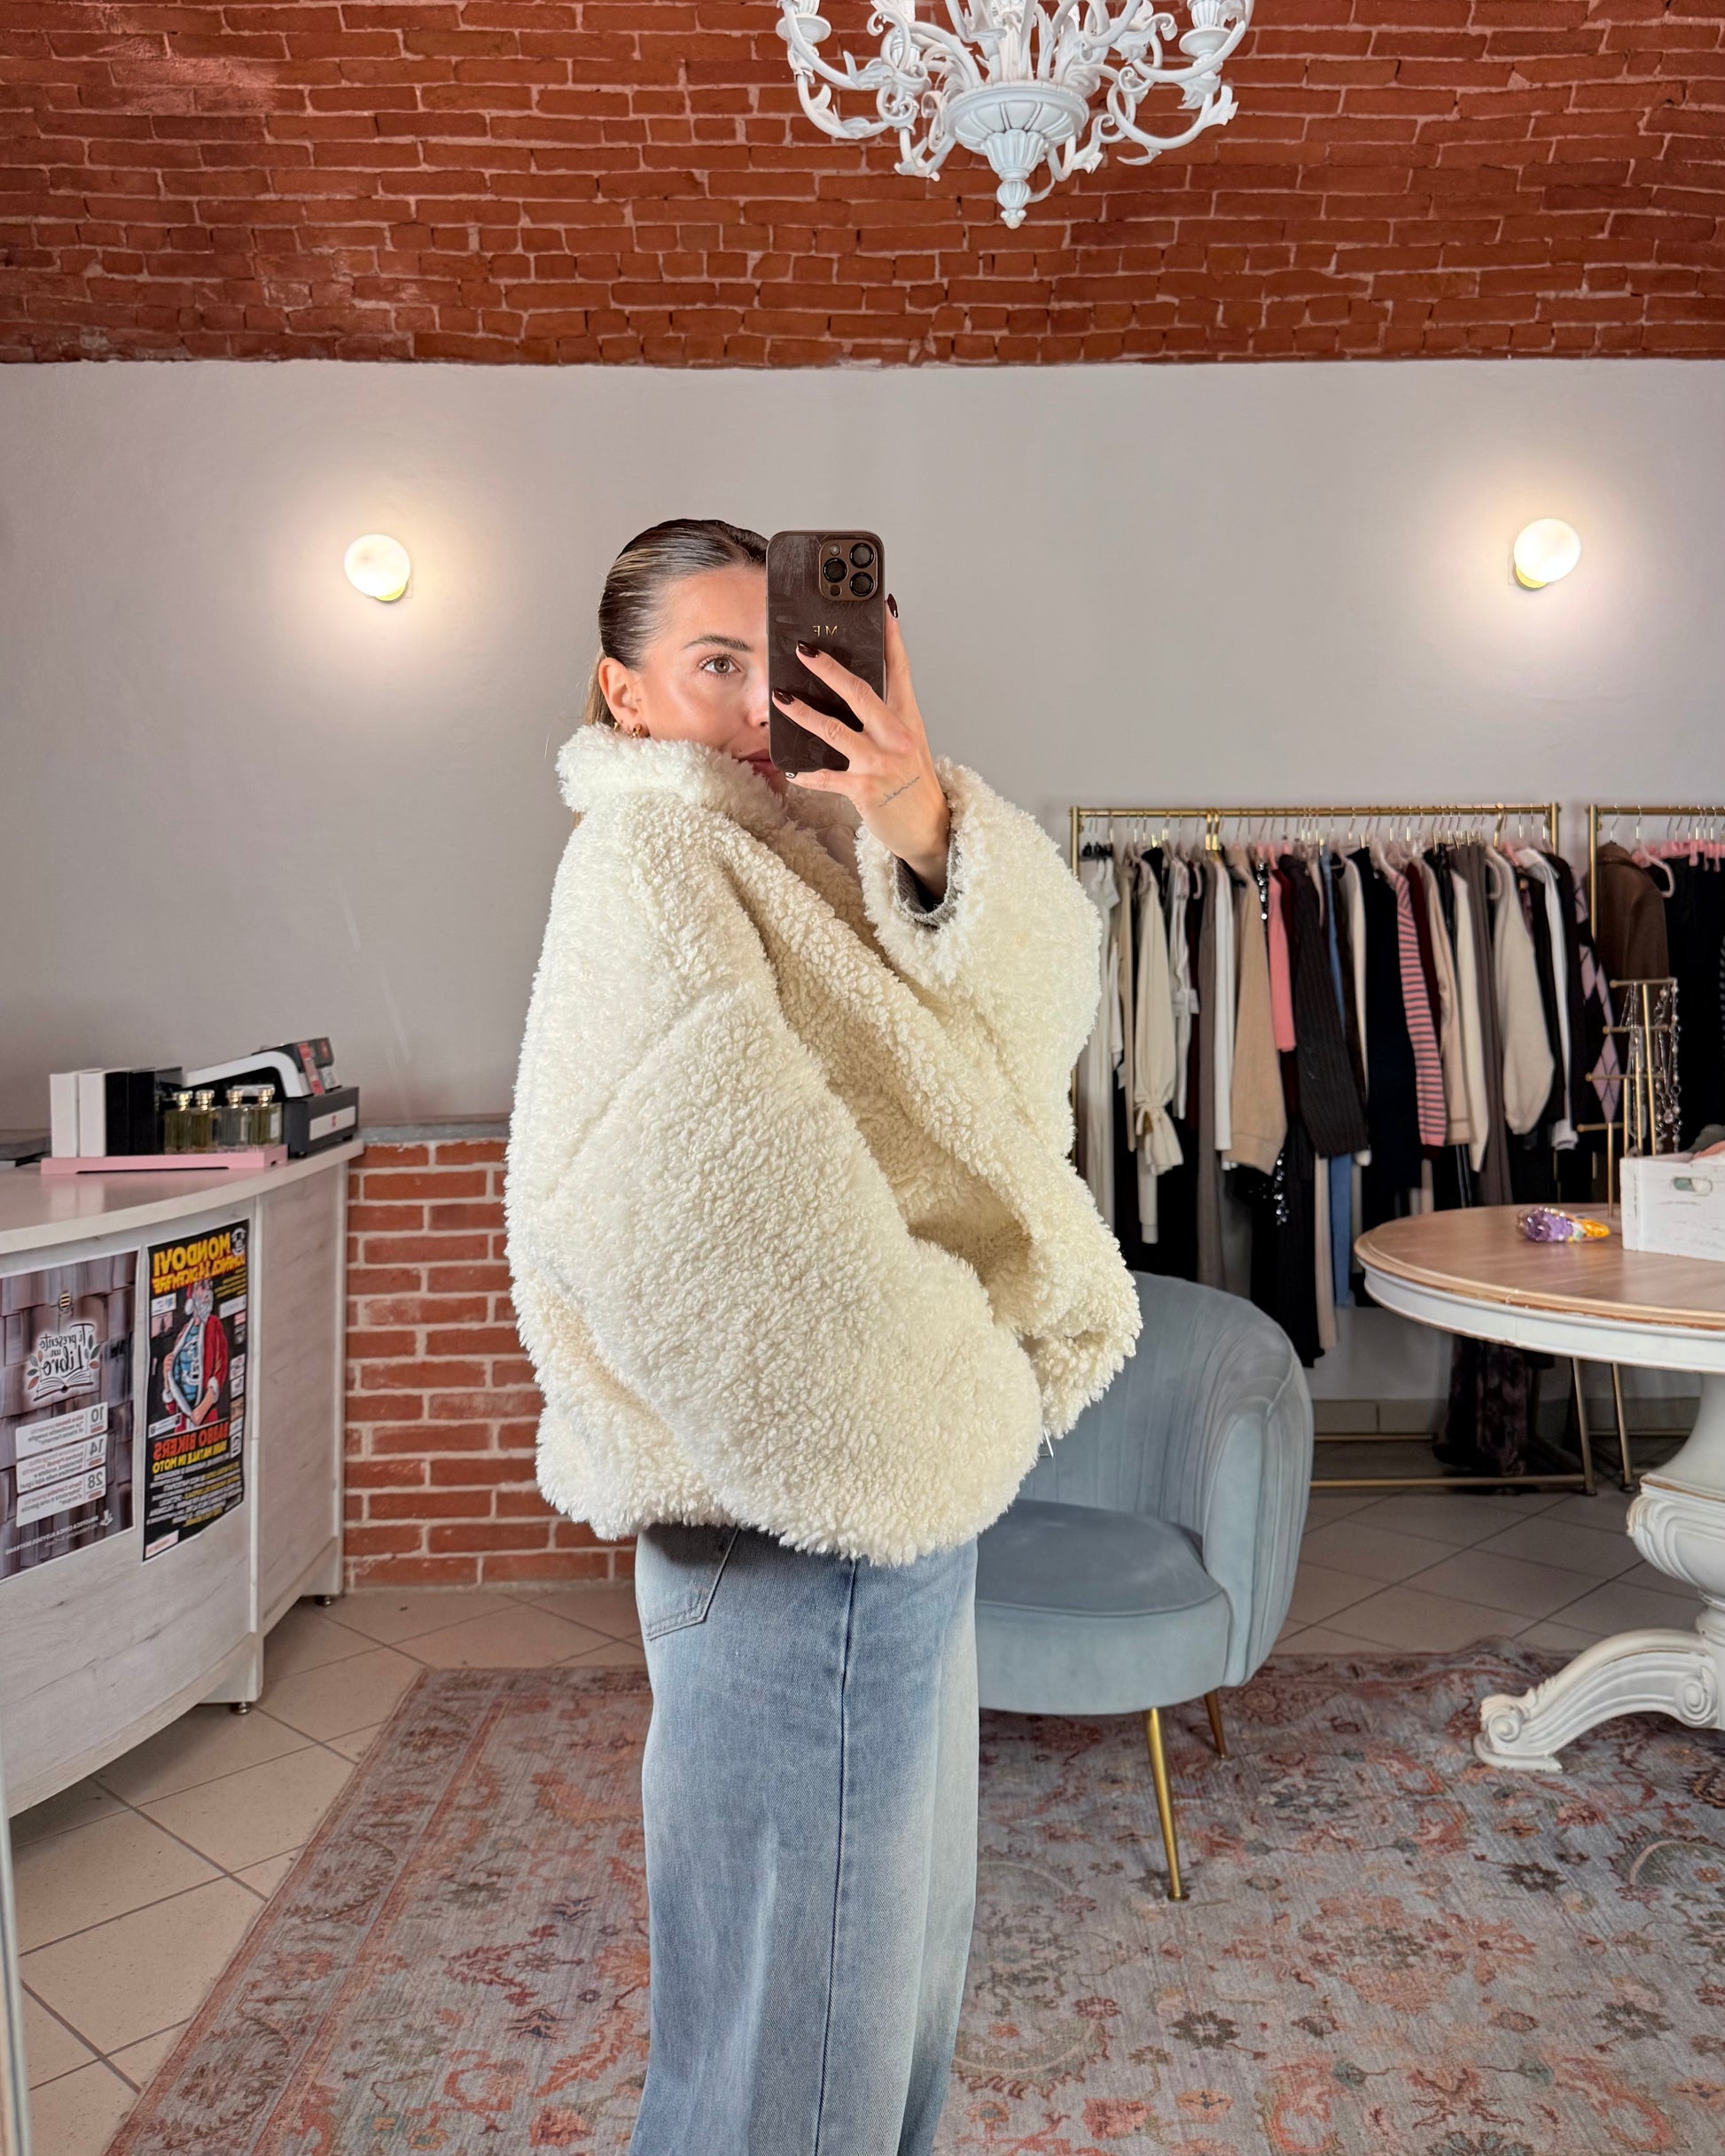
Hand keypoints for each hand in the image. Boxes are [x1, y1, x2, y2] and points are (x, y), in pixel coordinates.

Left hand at [771, 604, 950, 897]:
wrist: (929, 828)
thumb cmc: (913, 782)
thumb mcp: (908, 742)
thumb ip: (886, 716)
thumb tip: (853, 690)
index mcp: (908, 719)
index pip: (900, 670)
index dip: (892, 637)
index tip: (883, 608)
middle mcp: (896, 736)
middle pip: (860, 692)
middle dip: (829, 669)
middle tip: (803, 651)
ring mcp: (880, 763)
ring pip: (834, 730)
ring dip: (803, 714)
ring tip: (781, 699)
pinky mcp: (865, 790)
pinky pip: (827, 778)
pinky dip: (806, 774)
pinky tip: (790, 768)